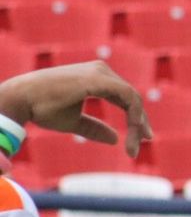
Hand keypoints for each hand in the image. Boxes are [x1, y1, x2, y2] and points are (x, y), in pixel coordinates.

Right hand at [0, 61, 152, 157]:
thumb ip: (94, 129)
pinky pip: (127, 96)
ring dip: (137, 123)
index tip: (141, 139)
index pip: (125, 99)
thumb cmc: (42, 109)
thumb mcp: (74, 122)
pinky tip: (134, 129)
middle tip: (140, 145)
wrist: (21, 99)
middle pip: (131, 98)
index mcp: (96, 78)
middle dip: (139, 123)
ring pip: (132, 98)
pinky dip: (134, 114)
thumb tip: (115, 139)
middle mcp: (100, 71)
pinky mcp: (97, 79)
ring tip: (135, 145)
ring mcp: (99, 72)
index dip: (136, 119)